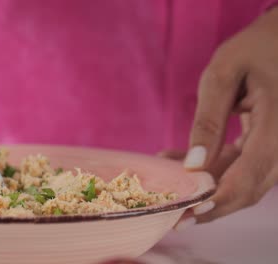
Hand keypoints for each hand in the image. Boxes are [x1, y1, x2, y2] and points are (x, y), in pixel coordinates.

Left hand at [174, 6, 277, 226]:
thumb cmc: (252, 50)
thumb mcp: (222, 75)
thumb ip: (208, 120)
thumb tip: (194, 164)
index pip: (251, 174)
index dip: (221, 199)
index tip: (190, 212)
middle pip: (249, 188)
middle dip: (210, 205)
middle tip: (174, 214)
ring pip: (245, 182)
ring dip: (207, 188)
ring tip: (168, 180)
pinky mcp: (270, 146)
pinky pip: (243, 167)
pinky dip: (214, 171)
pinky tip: (181, 165)